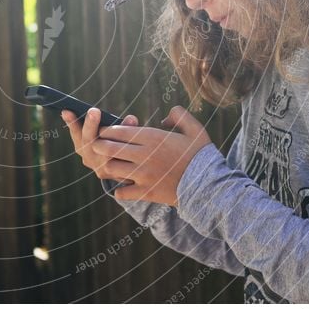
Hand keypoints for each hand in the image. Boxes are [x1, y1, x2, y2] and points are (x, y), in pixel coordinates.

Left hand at [63, 106, 212, 205]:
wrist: (210, 186)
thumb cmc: (201, 155)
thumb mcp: (194, 129)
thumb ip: (179, 115)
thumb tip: (165, 117)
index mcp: (153, 138)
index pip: (119, 131)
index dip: (106, 130)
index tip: (103, 131)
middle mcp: (144, 155)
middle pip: (108, 148)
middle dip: (99, 146)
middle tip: (98, 146)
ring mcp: (144, 175)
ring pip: (111, 169)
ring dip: (108, 166)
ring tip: (108, 165)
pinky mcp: (146, 192)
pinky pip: (121, 192)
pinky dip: (119, 189)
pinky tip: (123, 186)